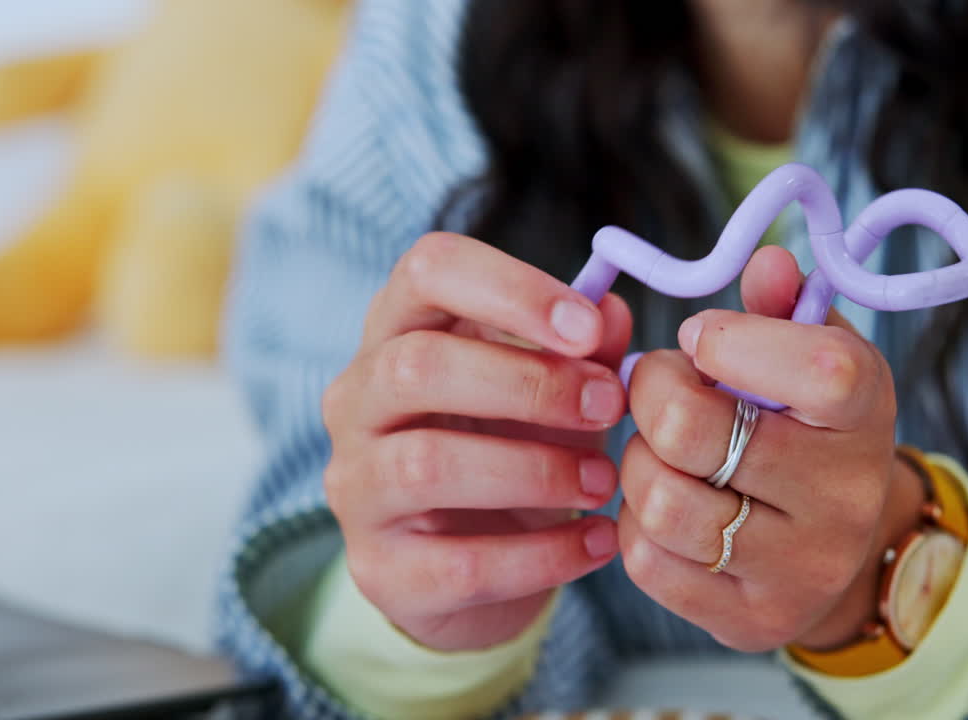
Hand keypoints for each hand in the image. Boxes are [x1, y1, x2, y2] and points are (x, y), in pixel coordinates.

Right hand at [322, 233, 632, 651]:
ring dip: (536, 470)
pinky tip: (595, 541)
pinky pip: (459, 562)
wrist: (476, 567)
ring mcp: (356, 485)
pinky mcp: (379, 567)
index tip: (589, 329)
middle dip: (529, 384)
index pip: (427, 270)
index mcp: (399, 329)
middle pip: (417, 365)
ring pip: (427, 464)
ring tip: (603, 481)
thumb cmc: (512, 448)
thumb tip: (611, 311)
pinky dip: (542, 554)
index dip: (511, 288)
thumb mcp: (554, 391)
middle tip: (608, 408)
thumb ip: (584, 351)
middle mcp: (358, 399)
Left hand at [617, 246, 925, 650]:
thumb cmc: (813, 429)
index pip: (814, 369)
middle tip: (657, 386)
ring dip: (637, 462)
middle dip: (650, 393)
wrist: (846, 552)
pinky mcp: (749, 618)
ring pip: (659, 501)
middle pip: (693, 431)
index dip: (730, 340)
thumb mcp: (816, 355)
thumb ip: (785, 304)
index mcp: (865, 413)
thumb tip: (766, 258)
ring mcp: (799, 567)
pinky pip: (647, 561)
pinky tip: (665, 502)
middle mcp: (843, 496)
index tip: (703, 338)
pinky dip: (635, 525)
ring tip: (661, 450)